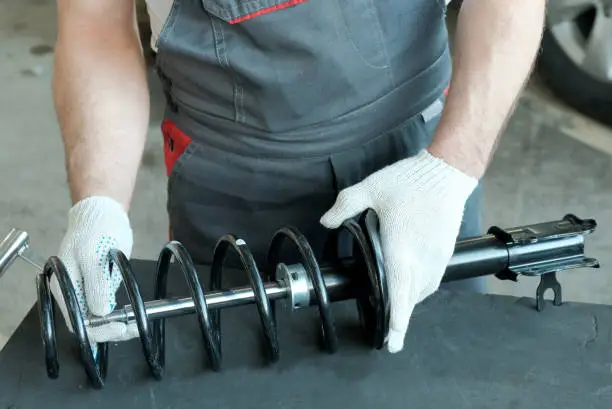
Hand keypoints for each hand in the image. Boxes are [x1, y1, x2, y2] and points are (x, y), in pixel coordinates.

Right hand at [50, 196, 138, 350]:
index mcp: (64, 286)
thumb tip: (100, 311)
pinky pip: (106, 306)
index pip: (77, 321)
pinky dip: (118, 313)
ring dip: (116, 323)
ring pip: (99, 318)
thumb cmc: (95, 230)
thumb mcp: (94, 256)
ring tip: (134, 324)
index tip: (119, 328)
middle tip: (131, 329)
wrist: (103, 214)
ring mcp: (86, 290)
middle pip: (88, 323)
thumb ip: (96, 284)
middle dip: (109, 330)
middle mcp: (73, 292)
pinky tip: (130, 315)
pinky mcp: (99, 286)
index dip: (98, 330)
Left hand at [320, 149, 476, 352]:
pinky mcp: (446, 250)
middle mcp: (421, 257)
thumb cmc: (408, 181)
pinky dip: (422, 289)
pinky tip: (412, 285)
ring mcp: (436, 256)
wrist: (446, 172)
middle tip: (389, 334)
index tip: (393, 341)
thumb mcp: (370, 188)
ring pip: (425, 291)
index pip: (399, 291)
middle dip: (401, 318)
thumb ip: (345, 205)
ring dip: (411, 302)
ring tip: (397, 308)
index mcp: (400, 248)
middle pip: (412, 298)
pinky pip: (434, 279)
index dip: (397, 319)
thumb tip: (325, 222)